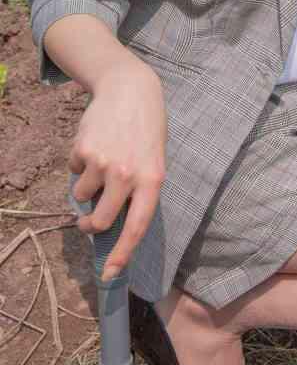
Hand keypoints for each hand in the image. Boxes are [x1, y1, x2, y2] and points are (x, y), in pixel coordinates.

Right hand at [68, 64, 166, 280]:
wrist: (130, 90)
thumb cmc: (146, 131)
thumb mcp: (154, 161)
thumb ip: (138, 191)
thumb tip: (114, 223)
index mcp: (153, 181)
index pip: (137, 227)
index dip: (123, 253)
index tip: (110, 274)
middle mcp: (128, 175)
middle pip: (102, 220)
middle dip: (91, 225)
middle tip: (88, 222)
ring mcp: (104, 163)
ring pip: (83, 196)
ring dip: (86, 188)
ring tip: (101, 164)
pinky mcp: (84, 150)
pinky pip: (74, 171)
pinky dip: (80, 165)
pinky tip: (96, 145)